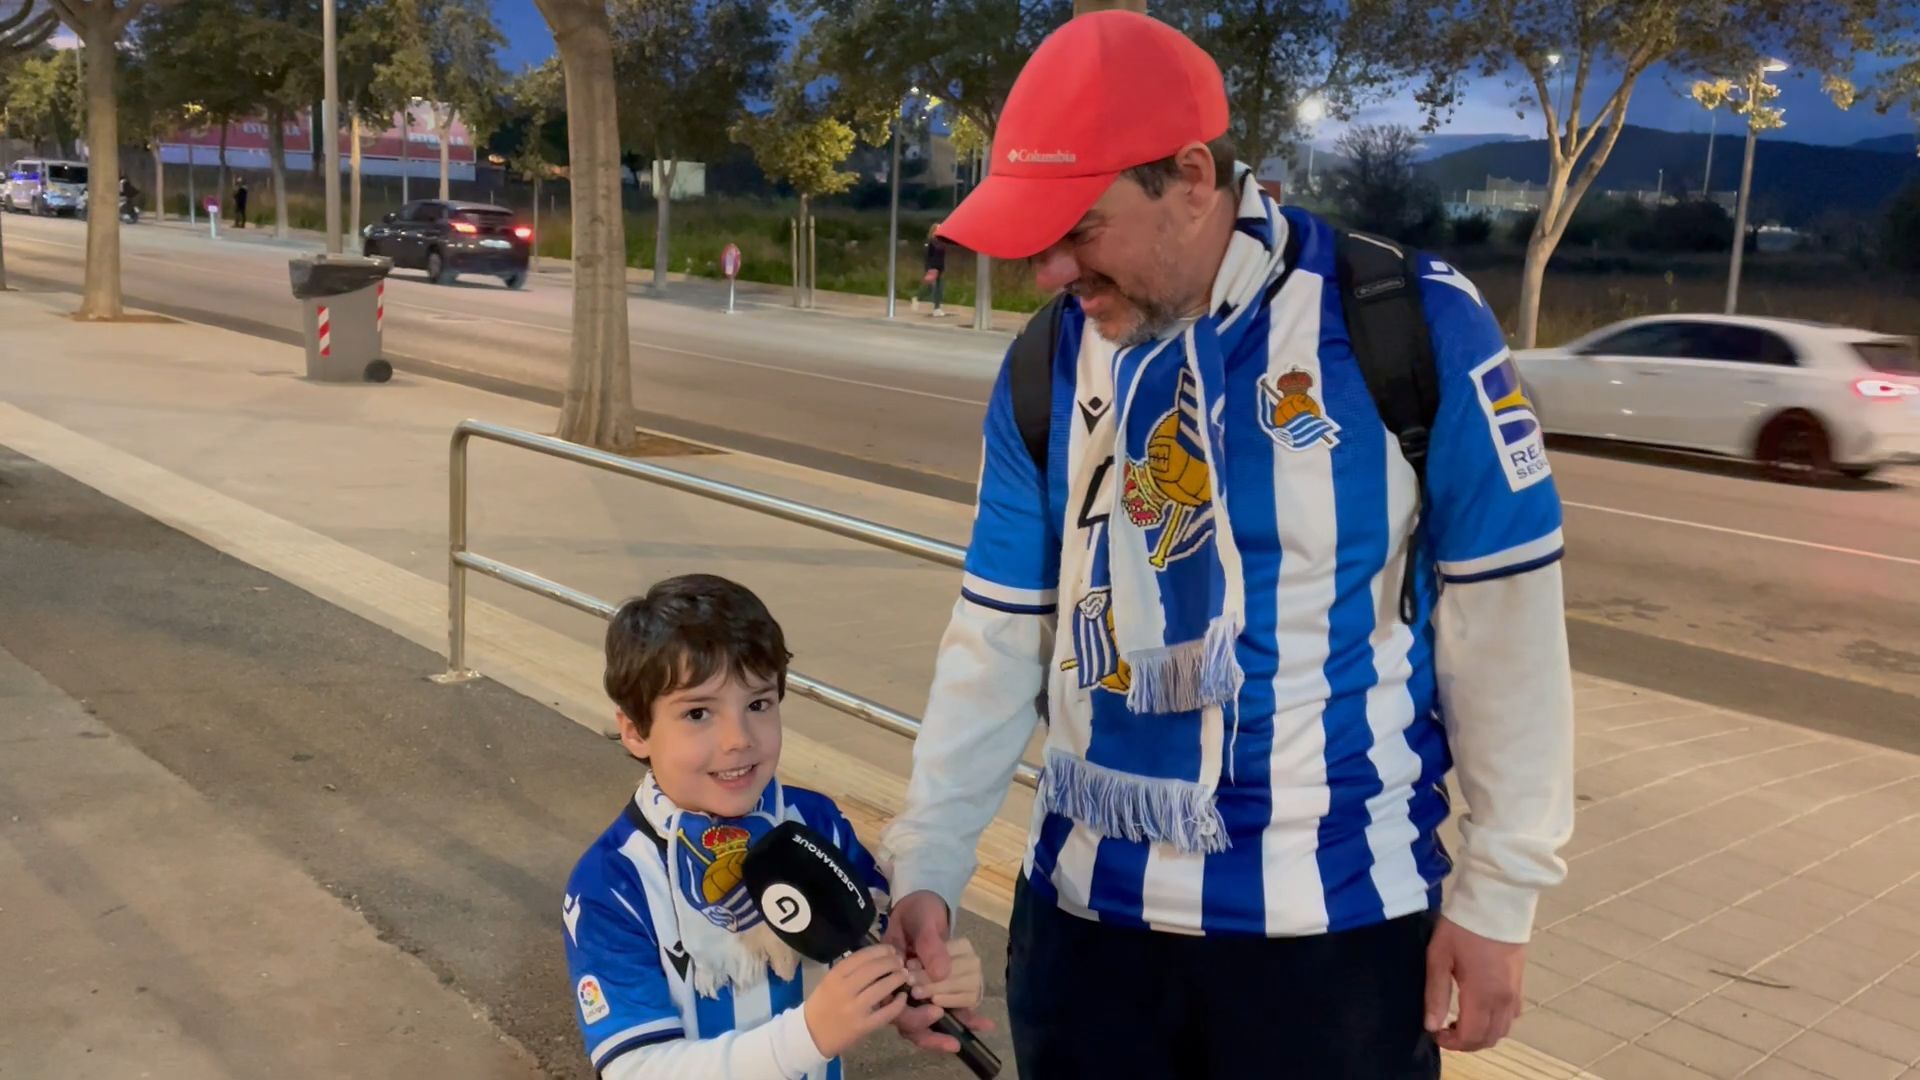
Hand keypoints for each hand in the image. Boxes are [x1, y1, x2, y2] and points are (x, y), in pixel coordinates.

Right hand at [803, 943, 909, 1058]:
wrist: (812, 1035)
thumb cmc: (822, 1004)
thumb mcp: (829, 981)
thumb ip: (850, 970)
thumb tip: (878, 958)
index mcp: (834, 977)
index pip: (861, 957)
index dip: (880, 950)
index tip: (890, 949)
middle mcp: (844, 990)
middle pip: (874, 969)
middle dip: (891, 962)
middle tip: (900, 962)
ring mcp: (854, 1009)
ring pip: (882, 988)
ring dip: (897, 979)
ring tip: (904, 975)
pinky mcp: (863, 1026)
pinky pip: (886, 1013)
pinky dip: (898, 1004)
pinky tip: (902, 997)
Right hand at [884, 891, 991, 1052]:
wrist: (926, 906)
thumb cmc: (917, 912)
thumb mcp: (921, 922)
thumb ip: (929, 945)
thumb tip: (941, 973)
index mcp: (888, 975)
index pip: (892, 1005)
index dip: (910, 1016)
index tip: (934, 1012)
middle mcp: (901, 990)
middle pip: (908, 1022)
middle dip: (929, 1035)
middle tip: (952, 1041)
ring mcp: (919, 993)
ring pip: (927, 1022)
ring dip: (947, 1033)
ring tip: (969, 1038)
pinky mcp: (939, 992)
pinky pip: (949, 1009)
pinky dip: (965, 1018)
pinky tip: (984, 1024)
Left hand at [1424, 916, 1526, 1052]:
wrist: (1496, 901)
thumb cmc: (1462, 927)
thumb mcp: (1439, 957)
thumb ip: (1436, 994)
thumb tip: (1431, 1026)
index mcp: (1483, 995)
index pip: (1471, 1036)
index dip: (1452, 1043)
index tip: (1435, 1033)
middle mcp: (1504, 1000)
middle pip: (1489, 1039)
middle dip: (1466, 1043)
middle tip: (1445, 1029)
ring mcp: (1515, 992)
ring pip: (1503, 1030)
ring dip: (1482, 1034)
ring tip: (1459, 1020)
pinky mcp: (1520, 983)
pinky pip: (1511, 1015)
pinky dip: (1496, 1022)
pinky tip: (1479, 1009)